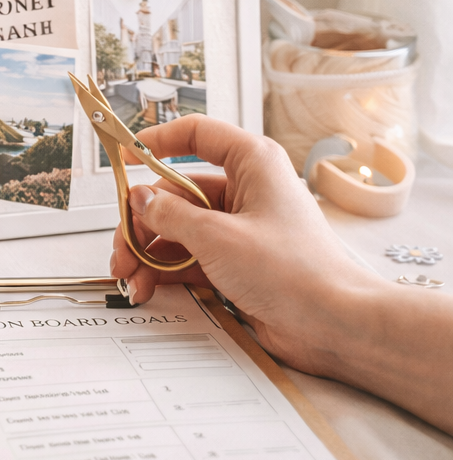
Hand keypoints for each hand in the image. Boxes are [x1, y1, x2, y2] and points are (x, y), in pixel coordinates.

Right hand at [110, 115, 372, 371]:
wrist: (336, 326)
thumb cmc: (298, 273)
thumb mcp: (218, 236)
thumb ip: (170, 214)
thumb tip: (140, 199)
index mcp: (252, 164)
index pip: (196, 134)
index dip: (156, 140)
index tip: (125, 155)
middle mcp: (246, 192)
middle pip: (174, 191)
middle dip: (141, 221)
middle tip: (122, 248)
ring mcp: (240, 229)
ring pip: (177, 228)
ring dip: (147, 252)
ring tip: (130, 276)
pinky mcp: (237, 262)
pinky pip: (188, 257)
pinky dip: (164, 271)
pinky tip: (147, 288)